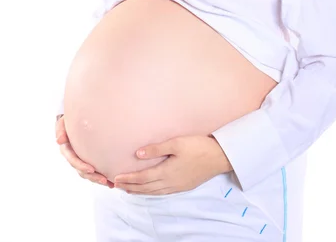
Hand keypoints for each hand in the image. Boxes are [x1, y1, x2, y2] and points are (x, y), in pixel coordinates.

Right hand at [55, 115, 114, 188]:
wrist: (77, 119)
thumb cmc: (69, 120)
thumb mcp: (63, 122)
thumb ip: (60, 129)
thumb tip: (59, 141)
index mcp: (67, 150)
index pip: (73, 160)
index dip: (81, 166)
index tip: (91, 170)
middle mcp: (74, 157)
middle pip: (82, 171)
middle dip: (93, 177)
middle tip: (104, 180)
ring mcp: (81, 160)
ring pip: (89, 174)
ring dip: (98, 179)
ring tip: (110, 183)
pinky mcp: (89, 160)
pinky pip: (95, 170)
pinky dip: (102, 176)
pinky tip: (111, 180)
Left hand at [114, 134, 231, 194]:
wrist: (219, 157)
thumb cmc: (198, 146)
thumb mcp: (176, 143)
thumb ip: (157, 149)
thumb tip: (138, 154)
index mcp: (167, 172)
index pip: (142, 178)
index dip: (128, 178)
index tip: (116, 178)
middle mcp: (170, 183)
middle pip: (145, 187)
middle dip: (130, 186)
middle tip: (117, 185)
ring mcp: (177, 186)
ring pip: (153, 192)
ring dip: (139, 191)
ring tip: (128, 189)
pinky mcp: (183, 186)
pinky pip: (162, 193)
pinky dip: (151, 192)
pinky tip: (149, 190)